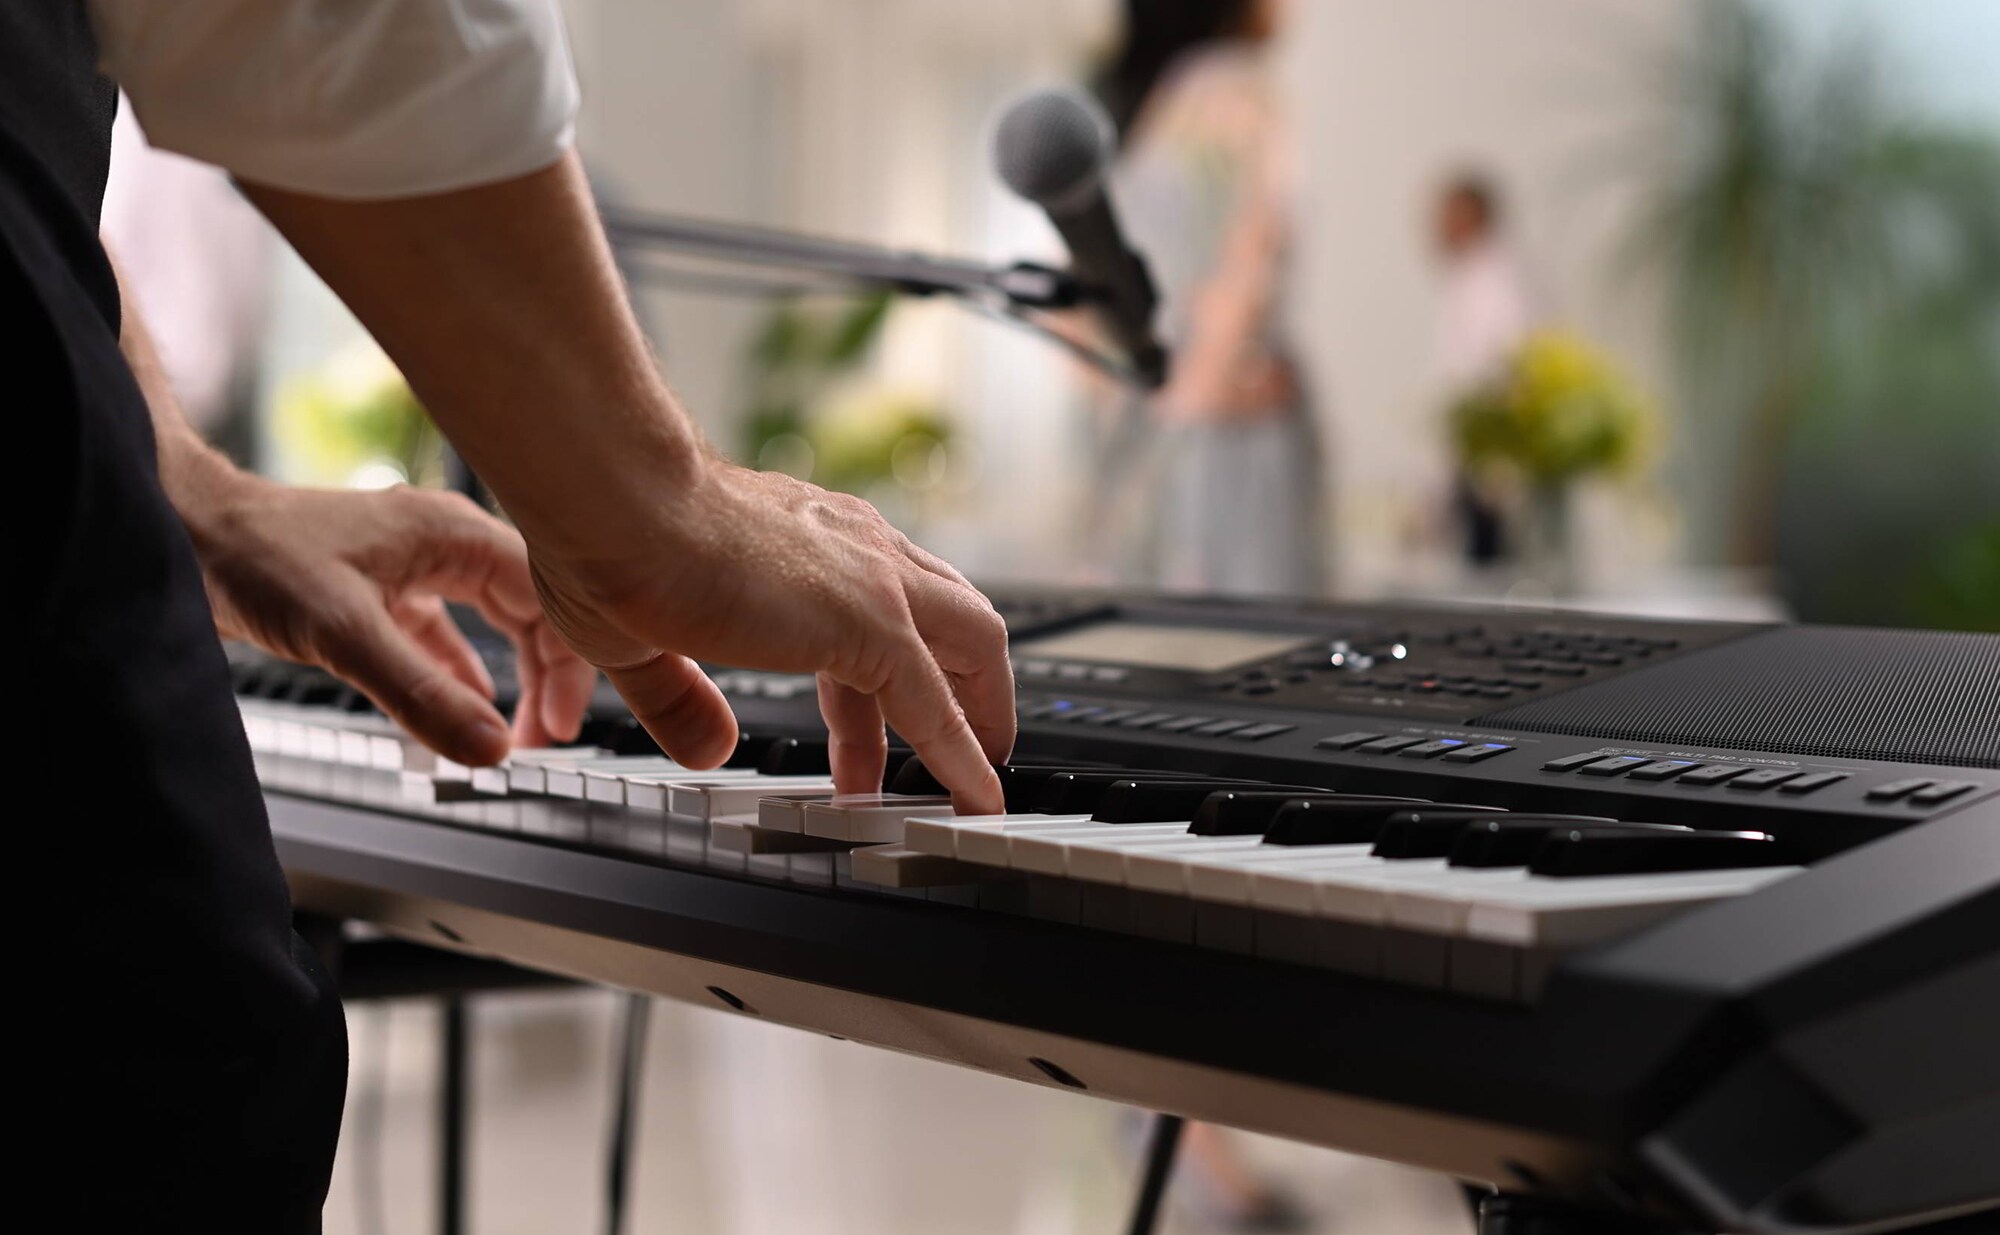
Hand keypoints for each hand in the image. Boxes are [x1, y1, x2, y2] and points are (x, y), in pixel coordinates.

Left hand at [187, 478, 597, 765]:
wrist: (183, 529)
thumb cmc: (253, 554)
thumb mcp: (343, 631)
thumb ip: (421, 692)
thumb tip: (490, 747)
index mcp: (456, 534)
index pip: (551, 599)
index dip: (569, 664)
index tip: (560, 725)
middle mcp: (449, 542)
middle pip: (536, 610)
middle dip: (549, 676)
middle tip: (545, 739)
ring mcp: (421, 562)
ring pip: (499, 622)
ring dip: (514, 677)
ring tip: (517, 732)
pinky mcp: (390, 586)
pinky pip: (454, 632)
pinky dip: (466, 673)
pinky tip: (467, 706)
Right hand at [529, 457, 1012, 813]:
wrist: (613, 497)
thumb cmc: (608, 536)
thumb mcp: (643, 634)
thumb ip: (682, 697)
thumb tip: (710, 747)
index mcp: (805, 538)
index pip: (877, 604)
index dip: (887, 669)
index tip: (878, 719)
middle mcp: (855, 547)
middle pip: (947, 616)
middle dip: (959, 686)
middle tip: (950, 752)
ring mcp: (872, 581)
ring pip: (972, 645)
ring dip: (979, 715)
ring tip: (976, 782)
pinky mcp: (873, 624)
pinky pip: (937, 706)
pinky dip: (963, 756)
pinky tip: (973, 797)